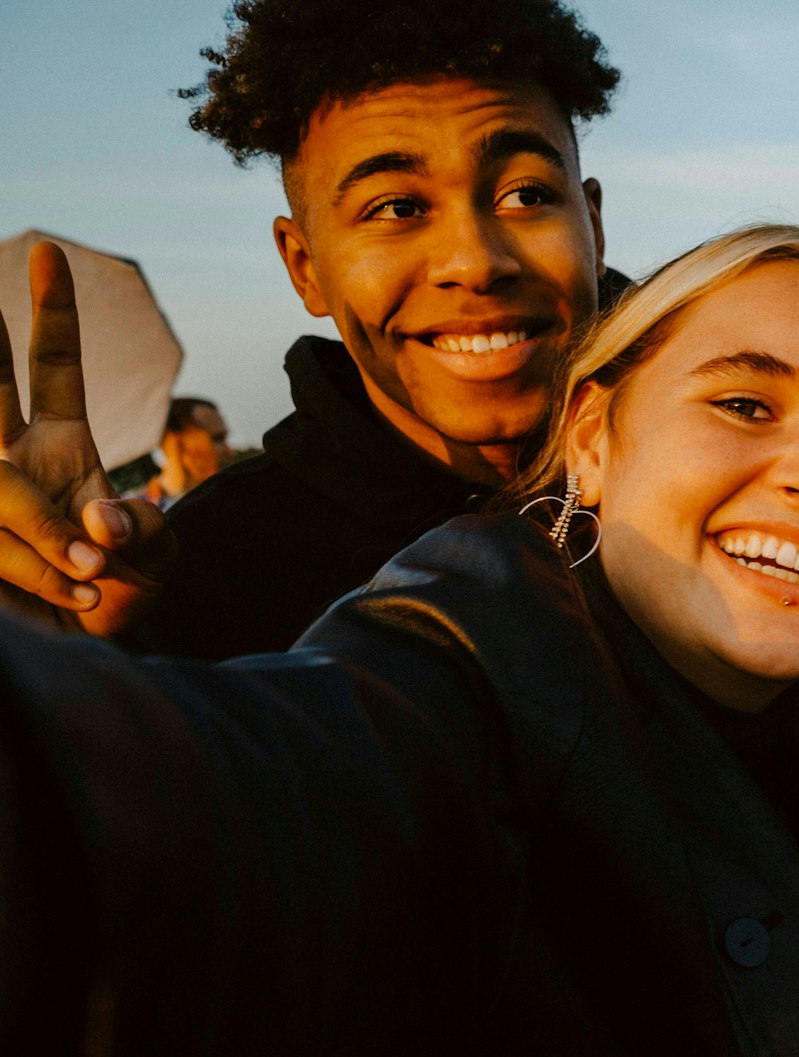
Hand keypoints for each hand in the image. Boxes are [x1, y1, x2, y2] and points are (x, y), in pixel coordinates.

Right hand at [0, 241, 170, 635]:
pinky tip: (71, 592)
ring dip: (47, 546)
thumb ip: (142, 535)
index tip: (52, 253)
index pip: (54, 368)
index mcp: (65, 447)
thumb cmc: (121, 596)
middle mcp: (12, 461)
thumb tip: (101, 525)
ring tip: (90, 583)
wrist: (83, 652)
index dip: (52, 314)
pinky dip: (37, 573)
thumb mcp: (154, 562)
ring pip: (1, 493)